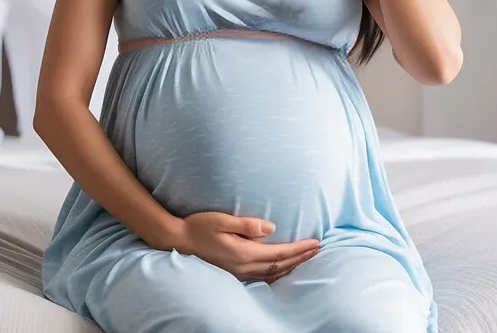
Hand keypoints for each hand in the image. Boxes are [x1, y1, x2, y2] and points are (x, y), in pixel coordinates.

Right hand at [173, 211, 319, 283]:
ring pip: (273, 273)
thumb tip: (271, 228)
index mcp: (244, 252)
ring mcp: (239, 272)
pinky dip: (278, 272)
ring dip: (292, 266)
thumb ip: (247, 225)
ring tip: (305, 259)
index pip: (279, 253)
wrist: (178, 240)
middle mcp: (244, 266)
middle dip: (301, 258)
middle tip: (318, 250)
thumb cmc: (198, 226)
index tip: (315, 243)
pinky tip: (282, 269)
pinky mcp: (234, 273)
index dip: (299, 249)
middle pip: (280, 265)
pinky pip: (263, 276)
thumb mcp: (222, 219)